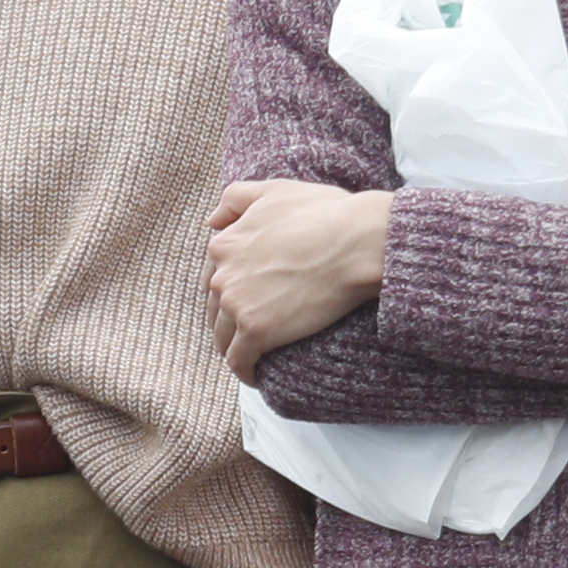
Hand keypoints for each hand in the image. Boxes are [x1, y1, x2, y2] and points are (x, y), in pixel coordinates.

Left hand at [207, 179, 392, 382]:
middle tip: (250, 330)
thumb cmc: (325, 213)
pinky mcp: (256, 331)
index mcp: (224, 243)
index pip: (214, 274)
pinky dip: (245, 371)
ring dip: (234, 347)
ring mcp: (236, 304)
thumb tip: (211, 221)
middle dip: (228, 319)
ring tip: (253, 355)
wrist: (357, 241)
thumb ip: (236, 199)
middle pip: (215, 307)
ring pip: (223, 337)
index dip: (230, 288)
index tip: (246, 299)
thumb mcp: (274, 190)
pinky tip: (256, 376)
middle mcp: (222, 274)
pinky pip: (239, 361)